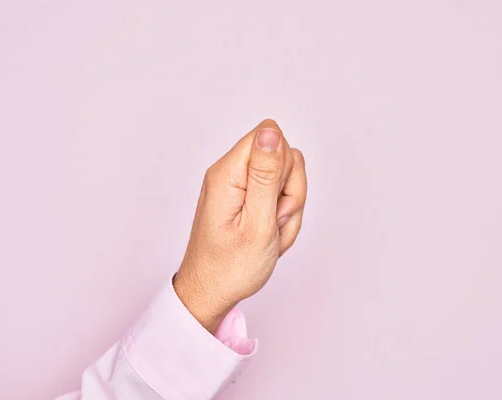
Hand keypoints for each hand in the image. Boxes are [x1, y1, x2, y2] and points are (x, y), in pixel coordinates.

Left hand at [173, 119, 307, 332]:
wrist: (212, 293)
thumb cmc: (230, 267)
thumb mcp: (258, 223)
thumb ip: (266, 175)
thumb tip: (271, 132)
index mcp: (227, 174)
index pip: (269, 137)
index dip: (284, 167)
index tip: (275, 200)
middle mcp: (229, 174)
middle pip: (281, 157)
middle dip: (289, 192)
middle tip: (273, 222)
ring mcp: (237, 186)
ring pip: (285, 179)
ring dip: (288, 209)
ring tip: (271, 234)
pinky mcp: (244, 198)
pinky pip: (278, 196)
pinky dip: (282, 217)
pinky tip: (269, 236)